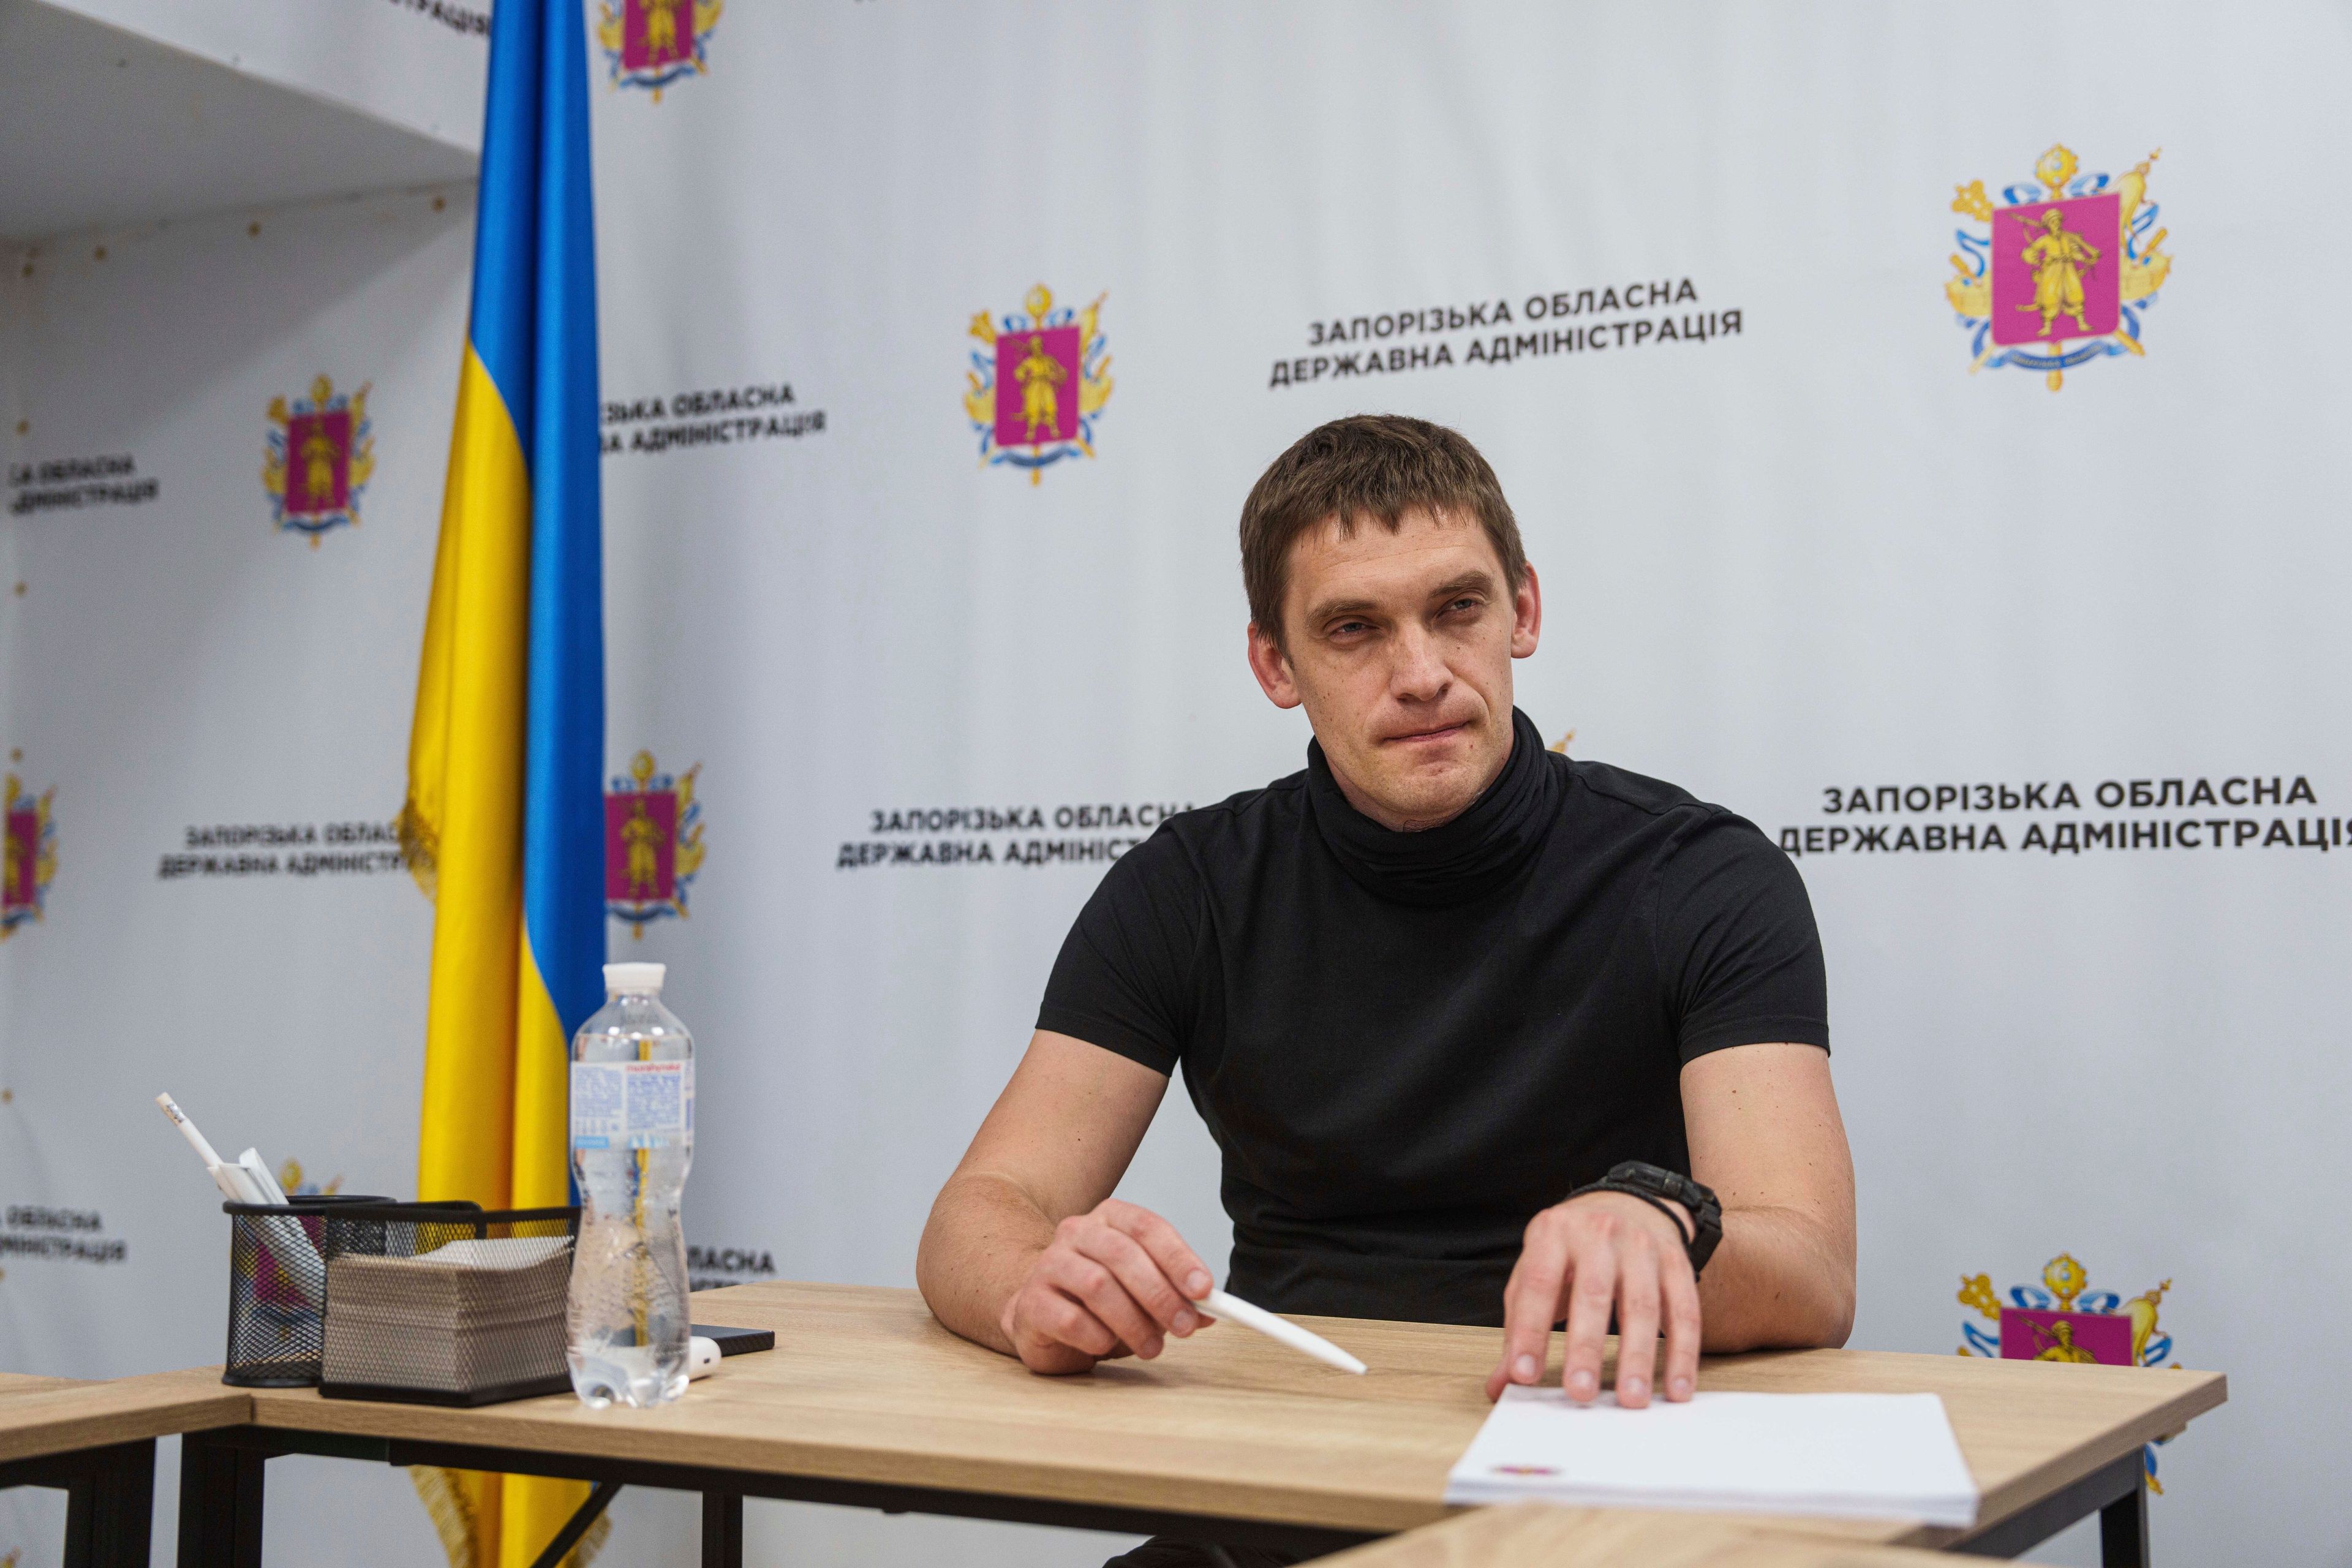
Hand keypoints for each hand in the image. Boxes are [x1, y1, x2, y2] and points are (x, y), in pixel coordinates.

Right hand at [997, 1199, 1217, 1373]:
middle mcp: (1076, 1232)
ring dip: (1132, 1321)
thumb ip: (1176, 1296)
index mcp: (1110, 1218)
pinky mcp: (1031, 1302)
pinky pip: (1069, 1318)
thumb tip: (1212, 1311)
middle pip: (1122, 1254)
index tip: (1203, 1290)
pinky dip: (1097, 1336)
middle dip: (1159, 1294)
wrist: (1041, 1314)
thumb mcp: (1143, 1291)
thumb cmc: (1100, 1301)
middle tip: (1183, 1327)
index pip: (1147, 1227)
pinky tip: (1106, 1346)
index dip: (1178, 1258)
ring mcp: (1049, 1264)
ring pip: (1097, 1285)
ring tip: (1151, 1347)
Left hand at [1486, 1191, 1701, 1408]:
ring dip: (1638, 1357)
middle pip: (1593, 1294)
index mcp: (1553, 1233)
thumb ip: (1518, 1327)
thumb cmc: (1572, 1249)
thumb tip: (1500, 1385)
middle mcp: (1599, 1234)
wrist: (1629, 1202)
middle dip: (1586, 1348)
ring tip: (1631, 1399)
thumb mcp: (1536, 1271)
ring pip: (1642, 1305)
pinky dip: (1682, 1354)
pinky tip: (1675, 1389)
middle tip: (1580, 1394)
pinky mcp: (1677, 1263)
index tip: (1523, 1375)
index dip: (1529, 1331)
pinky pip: (1685, 1312)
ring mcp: (1642, 1247)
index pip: (1538, 1284)